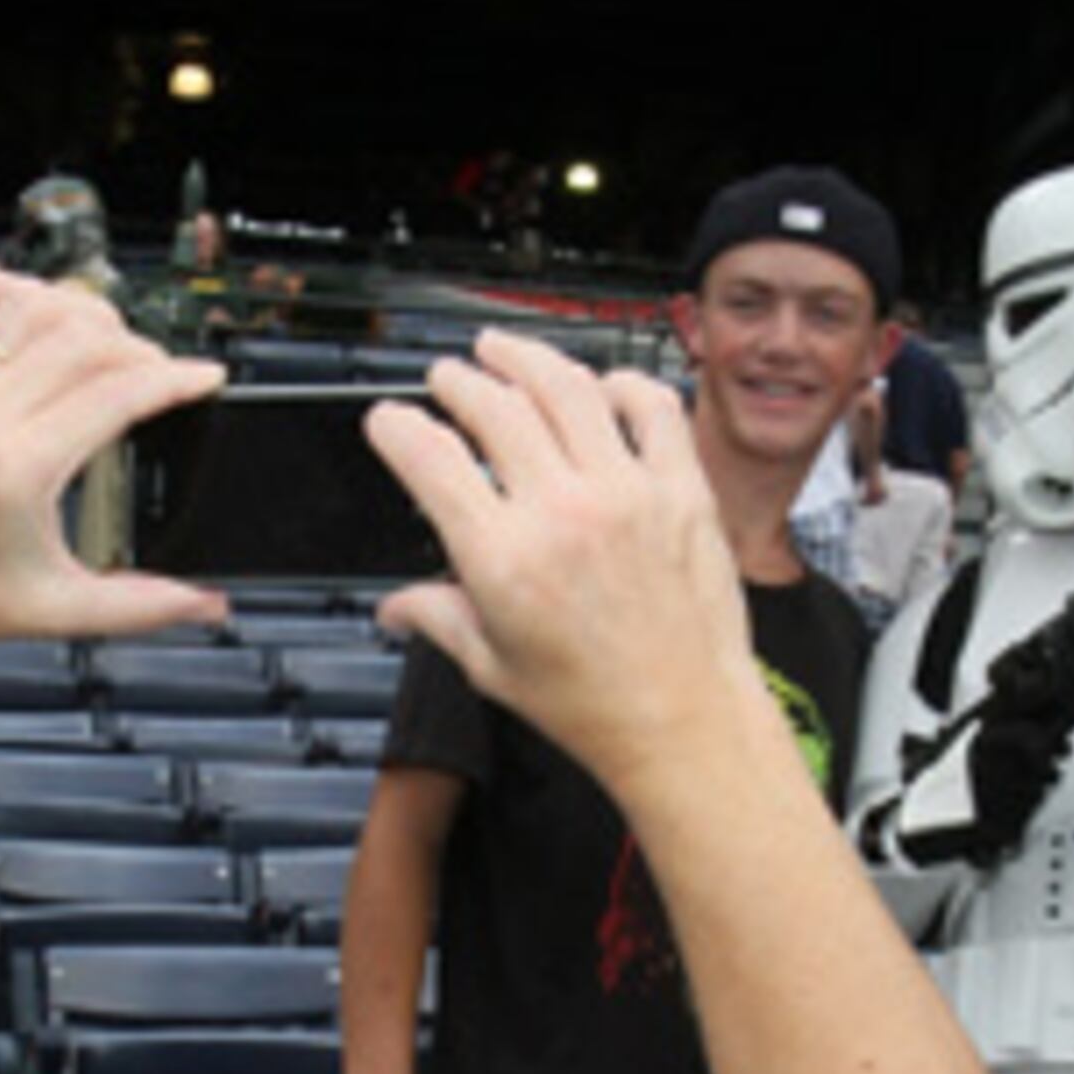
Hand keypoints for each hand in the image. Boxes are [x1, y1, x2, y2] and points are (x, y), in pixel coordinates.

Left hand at [0, 264, 226, 674]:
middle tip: (163, 374)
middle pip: (81, 339)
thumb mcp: (62, 611)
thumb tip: (209, 604)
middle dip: (140, 347)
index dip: (174, 379)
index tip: (204, 379)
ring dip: (81, 310)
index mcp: (18, 468)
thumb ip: (144, 606)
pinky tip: (26, 302)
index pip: (115, 392)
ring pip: (28, 306)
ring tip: (110, 343)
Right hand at [362, 330, 761, 804]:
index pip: (430, 458)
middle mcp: (564, 514)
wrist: (684, 722)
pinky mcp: (682, 491)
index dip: (397, 427)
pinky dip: (621, 383)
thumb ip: (440, 620)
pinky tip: (600, 386)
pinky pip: (653, 407)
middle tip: (449, 377)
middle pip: (495, 405)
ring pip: (568, 387)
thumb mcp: (495, 668)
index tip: (389, 420)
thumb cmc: (596, 706)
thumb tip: (398, 609)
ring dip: (526, 357)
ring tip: (504, 350)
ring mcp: (628, 494)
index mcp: (505, 560)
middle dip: (459, 381)